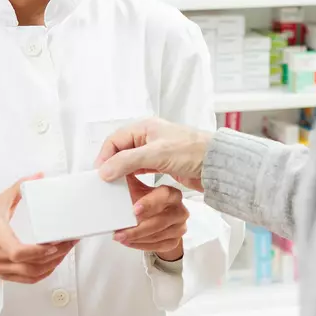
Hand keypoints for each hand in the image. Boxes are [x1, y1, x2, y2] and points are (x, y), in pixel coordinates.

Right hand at [0, 176, 76, 283]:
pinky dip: (43, 273)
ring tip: (66, 250)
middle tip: (69, 242)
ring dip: (52, 264)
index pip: (18, 252)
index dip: (38, 251)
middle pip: (31, 265)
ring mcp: (3, 269)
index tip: (54, 244)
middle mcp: (0, 258)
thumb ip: (19, 187)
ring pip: (32, 274)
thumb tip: (38, 176)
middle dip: (55, 255)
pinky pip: (28, 279)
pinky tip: (54, 263)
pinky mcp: (5, 274)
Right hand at [97, 118, 211, 192]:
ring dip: (121, 174)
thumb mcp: (156, 154)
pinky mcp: (161, 165)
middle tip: (104, 183)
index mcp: (144, 127)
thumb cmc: (192, 151)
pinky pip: (139, 171)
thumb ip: (128, 161)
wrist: (217, 165)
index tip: (99, 174)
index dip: (104, 156)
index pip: (115, 140)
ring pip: (129, 162)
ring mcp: (154, 151)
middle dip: (111, 165)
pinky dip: (133, 178)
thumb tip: (104, 170)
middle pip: (120, 151)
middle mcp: (148, 137)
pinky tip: (130, 188)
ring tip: (115, 188)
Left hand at [114, 173, 187, 261]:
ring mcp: (178, 227)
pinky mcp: (174, 241)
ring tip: (120, 236)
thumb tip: (106, 170)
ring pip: (158, 235)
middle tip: (120, 232)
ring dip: (137, 238)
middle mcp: (179, 210)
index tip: (134, 210)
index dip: (150, 203)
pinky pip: (158, 246)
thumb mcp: (137, 187)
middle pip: (161, 221)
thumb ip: (126, 177)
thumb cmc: (145, 201)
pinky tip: (129, 242)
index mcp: (171, 193)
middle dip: (138, 228)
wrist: (155, 219)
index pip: (165, 195)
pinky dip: (141, 245)